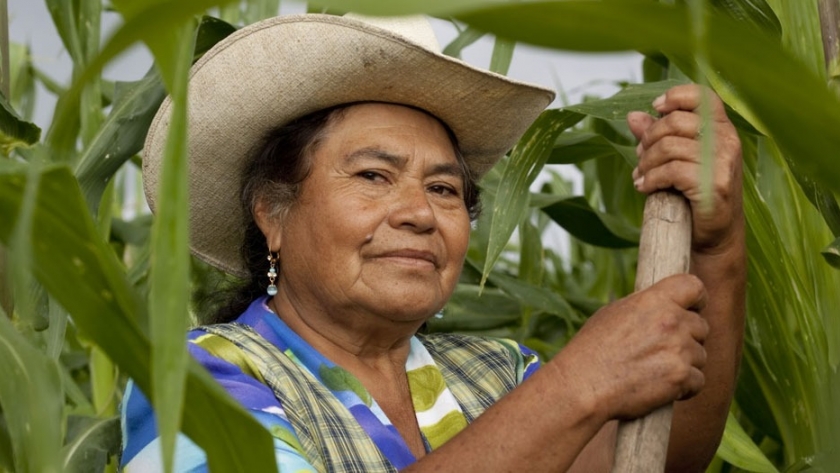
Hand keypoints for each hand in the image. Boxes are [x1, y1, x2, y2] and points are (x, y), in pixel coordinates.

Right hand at [557, 274, 708, 420]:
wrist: (583, 386)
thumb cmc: (591, 350)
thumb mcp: (613, 313)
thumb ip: (646, 308)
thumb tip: (663, 307)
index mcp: (654, 300)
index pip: (694, 287)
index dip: (696, 300)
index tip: (692, 309)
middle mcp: (671, 321)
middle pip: (701, 326)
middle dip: (688, 338)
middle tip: (663, 351)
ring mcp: (679, 349)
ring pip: (700, 355)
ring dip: (685, 364)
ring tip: (655, 371)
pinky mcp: (681, 376)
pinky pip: (698, 380)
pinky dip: (684, 387)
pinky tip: (661, 387)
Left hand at [627, 84, 742, 253]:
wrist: (714, 235)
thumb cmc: (694, 194)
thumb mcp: (677, 159)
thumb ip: (657, 135)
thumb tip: (632, 116)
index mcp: (721, 128)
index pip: (702, 96)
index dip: (675, 97)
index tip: (656, 109)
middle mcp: (727, 140)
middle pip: (674, 122)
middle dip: (648, 140)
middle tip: (640, 158)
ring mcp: (723, 162)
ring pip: (668, 147)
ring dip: (646, 163)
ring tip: (641, 176)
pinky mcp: (714, 184)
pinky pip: (671, 171)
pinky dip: (651, 179)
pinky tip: (644, 187)